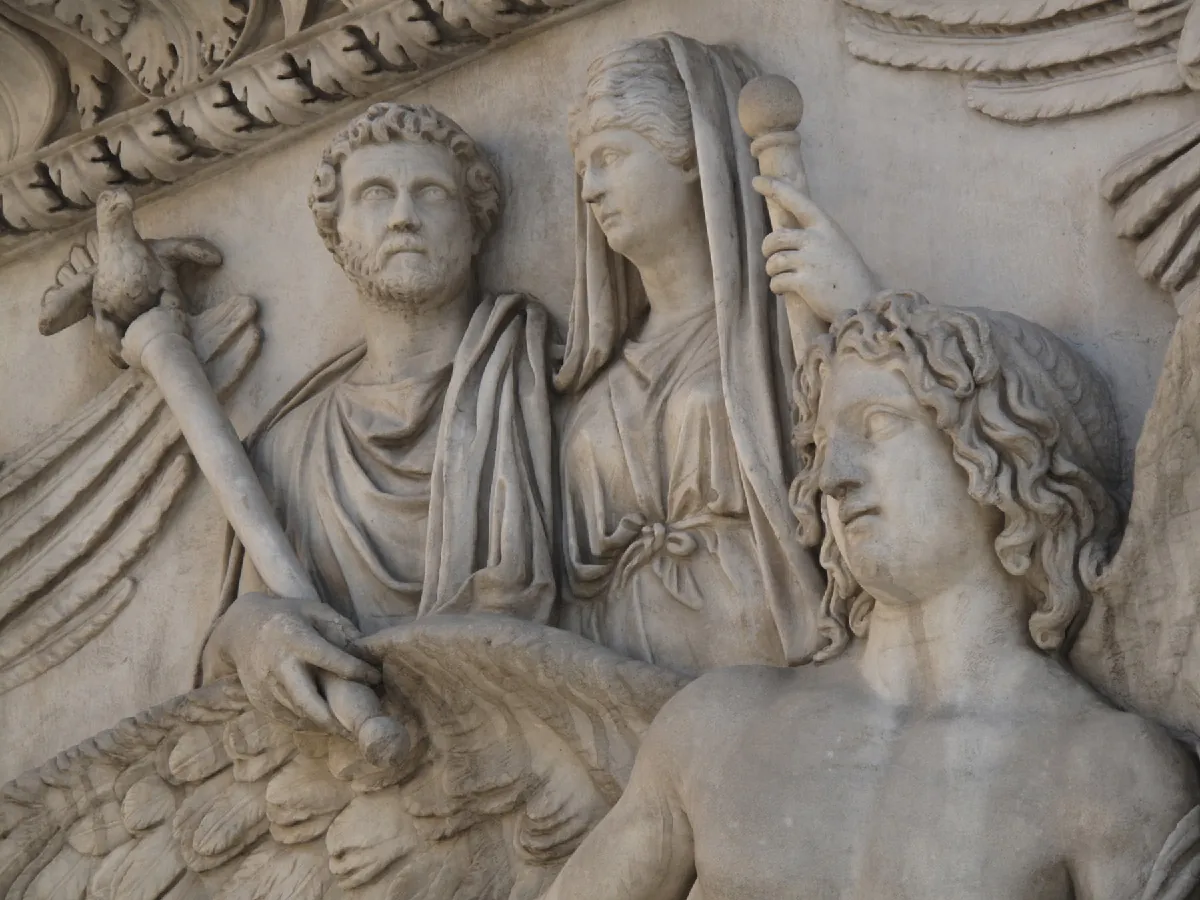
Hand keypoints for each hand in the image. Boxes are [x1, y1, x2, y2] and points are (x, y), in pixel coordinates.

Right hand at [209, 593, 381, 733]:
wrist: (240, 629)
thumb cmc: (287, 617)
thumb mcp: (314, 610)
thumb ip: (339, 626)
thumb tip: (366, 648)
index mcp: (295, 639)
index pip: (329, 658)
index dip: (354, 669)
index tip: (375, 677)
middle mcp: (279, 665)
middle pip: (307, 700)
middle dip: (333, 718)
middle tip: (357, 729)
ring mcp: (266, 685)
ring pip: (298, 714)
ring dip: (324, 724)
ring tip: (347, 729)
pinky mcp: (259, 700)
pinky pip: (286, 718)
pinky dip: (307, 724)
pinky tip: (324, 723)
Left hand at [753, 176, 878, 323]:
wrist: (862, 302)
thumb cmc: (846, 275)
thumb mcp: (835, 245)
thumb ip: (813, 236)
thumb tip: (782, 235)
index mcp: (826, 226)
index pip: (797, 201)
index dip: (775, 189)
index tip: (756, 180)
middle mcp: (817, 240)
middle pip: (775, 237)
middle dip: (767, 248)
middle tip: (771, 257)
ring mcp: (810, 260)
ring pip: (773, 260)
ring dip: (772, 270)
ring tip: (781, 276)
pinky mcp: (804, 282)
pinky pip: (776, 281)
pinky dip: (776, 286)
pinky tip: (784, 290)